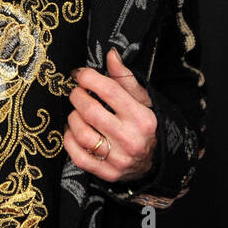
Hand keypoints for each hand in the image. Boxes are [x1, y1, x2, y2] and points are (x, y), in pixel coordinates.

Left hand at [63, 48, 156, 184]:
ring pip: (82, 133)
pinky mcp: (107, 174)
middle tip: (76, 92)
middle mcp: (131, 140)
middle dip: (77, 96)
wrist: (157, 161)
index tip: (80, 74)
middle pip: (91, 111)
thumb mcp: (142, 100)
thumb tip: (110, 54)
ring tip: (77, 112)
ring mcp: (119, 159)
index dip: (89, 78)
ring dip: (73, 118)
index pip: (109, 91)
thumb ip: (124, 77)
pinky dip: (69, 140)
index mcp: (142, 118)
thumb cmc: (146, 125)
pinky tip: (73, 130)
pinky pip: (77, 156)